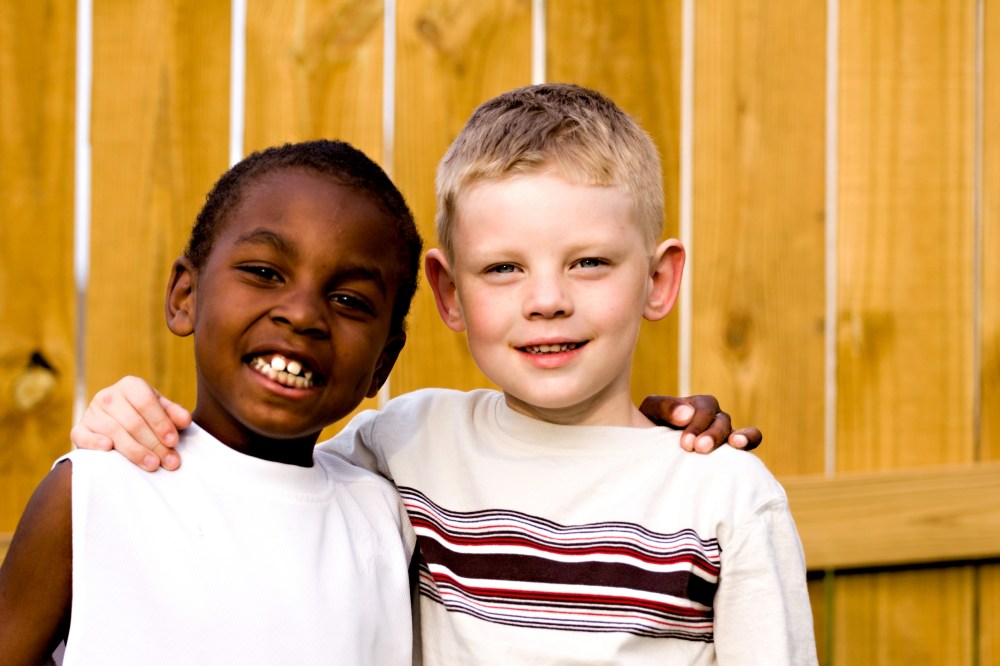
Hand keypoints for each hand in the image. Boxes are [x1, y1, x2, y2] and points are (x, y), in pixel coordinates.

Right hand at [69, 376, 190, 470]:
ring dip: (134, 450)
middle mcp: (108, 395)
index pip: (145, 402)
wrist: (117, 422)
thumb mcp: (162, 411)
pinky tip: (108, 449)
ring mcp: (91, 412)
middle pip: (132, 421)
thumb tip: (185, 421)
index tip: (173, 441)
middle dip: (153, 443)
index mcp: (131, 385)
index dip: (160, 422)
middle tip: (169, 461)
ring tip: (152, 464)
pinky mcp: (79, 429)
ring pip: (113, 431)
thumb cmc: (146, 416)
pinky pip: (83, 435)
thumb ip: (174, 414)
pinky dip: (94, 442)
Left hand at [638, 394, 762, 453]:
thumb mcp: (650, 411)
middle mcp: (714, 416)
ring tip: (734, 445)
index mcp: (697, 405)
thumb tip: (687, 414)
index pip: (704, 408)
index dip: (697, 425)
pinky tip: (742, 445)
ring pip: (735, 431)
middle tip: (699, 449)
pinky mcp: (731, 450)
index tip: (685, 444)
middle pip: (721, 421)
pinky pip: (750, 438)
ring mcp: (724, 432)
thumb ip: (665, 408)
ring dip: (732, 438)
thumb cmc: (648, 425)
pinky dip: (750, 439)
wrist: (651, 449)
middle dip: (711, 435)